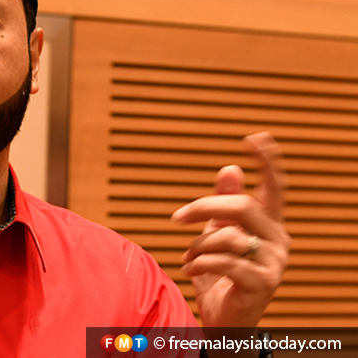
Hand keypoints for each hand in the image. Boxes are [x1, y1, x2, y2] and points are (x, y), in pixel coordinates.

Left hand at [171, 132, 289, 327]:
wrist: (224, 318)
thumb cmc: (220, 274)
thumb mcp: (218, 234)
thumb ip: (224, 204)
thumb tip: (229, 170)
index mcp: (269, 224)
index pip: (275, 188)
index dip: (267, 162)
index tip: (254, 138)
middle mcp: (278, 240)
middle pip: (242, 207)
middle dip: (204, 207)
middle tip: (178, 217)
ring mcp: (273, 263)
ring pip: (228, 236)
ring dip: (197, 245)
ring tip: (188, 256)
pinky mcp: (262, 284)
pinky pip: (223, 262)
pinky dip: (198, 262)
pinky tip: (188, 268)